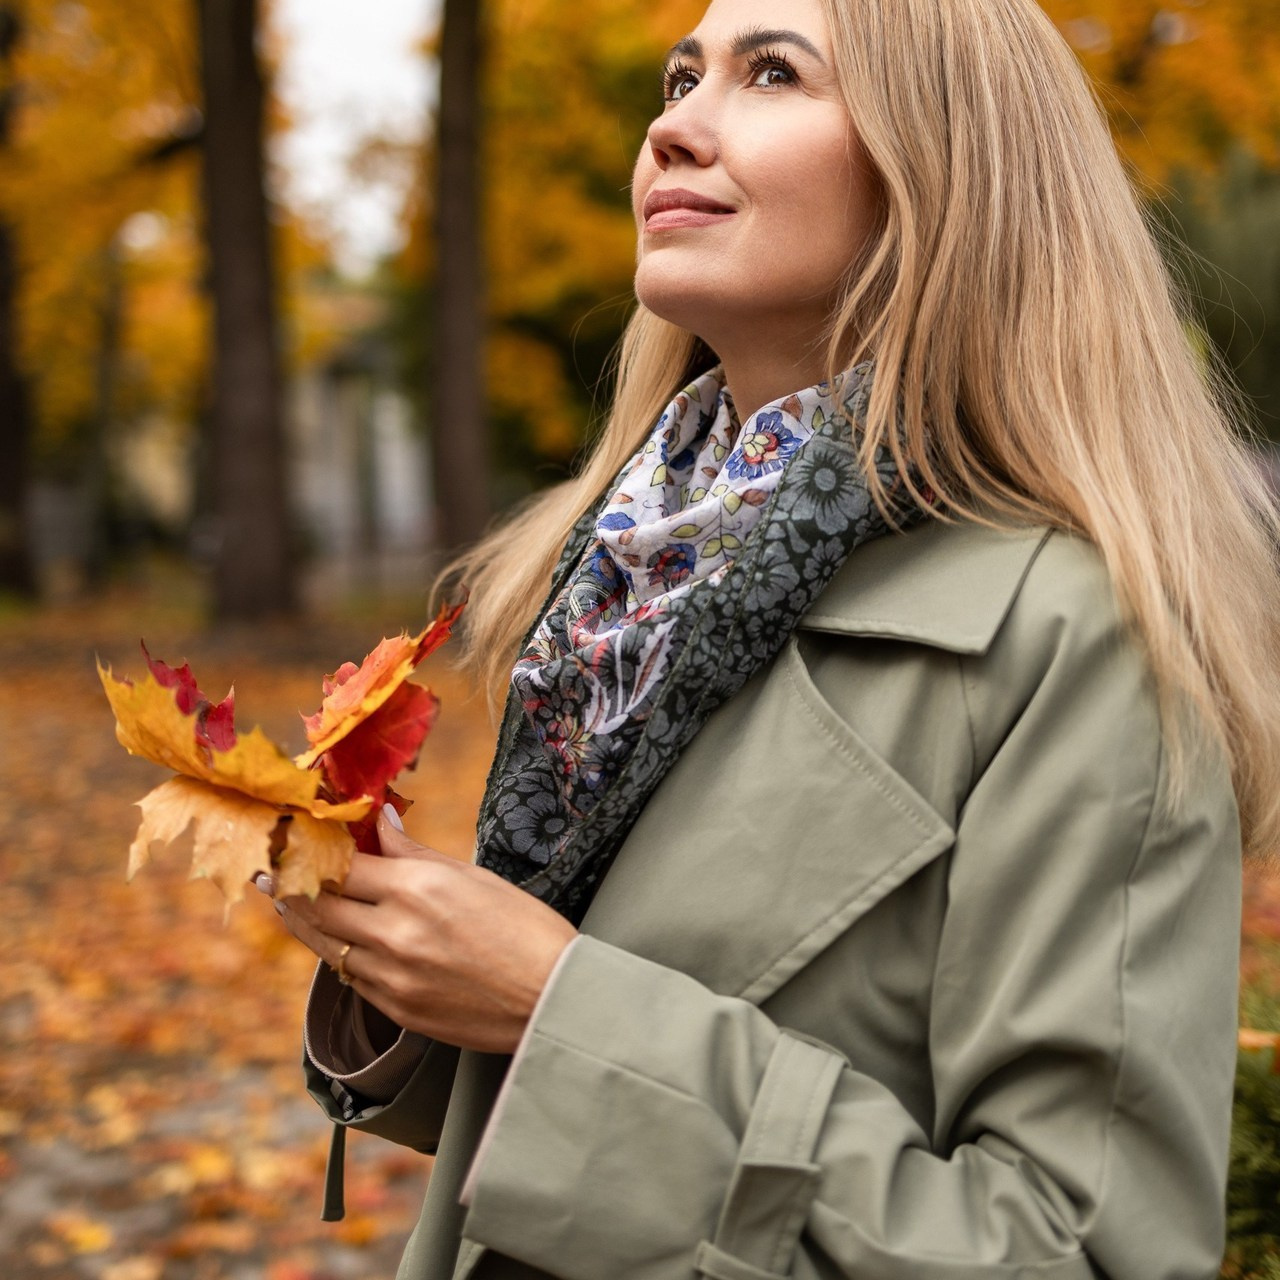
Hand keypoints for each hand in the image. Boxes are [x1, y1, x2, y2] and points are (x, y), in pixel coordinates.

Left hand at [263, 807, 577, 1053]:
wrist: (553, 999)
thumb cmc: (525, 928)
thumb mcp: (472, 876)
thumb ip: (415, 852)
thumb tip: (381, 823)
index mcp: (416, 889)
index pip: (337, 863)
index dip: (307, 847)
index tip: (290, 834)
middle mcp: (393, 932)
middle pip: (314, 904)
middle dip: (286, 883)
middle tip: (268, 867)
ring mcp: (390, 977)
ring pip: (323, 944)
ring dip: (301, 919)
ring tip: (285, 899)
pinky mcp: (395, 1010)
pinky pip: (350, 976)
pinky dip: (338, 953)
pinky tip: (336, 939)